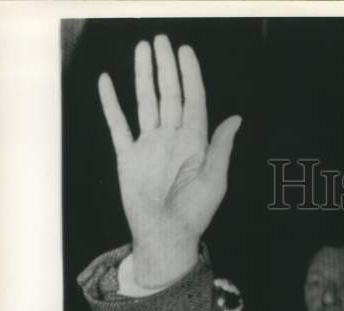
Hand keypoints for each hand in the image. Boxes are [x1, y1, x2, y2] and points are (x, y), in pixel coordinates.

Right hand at [98, 35, 241, 286]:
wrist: (165, 237)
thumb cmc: (194, 214)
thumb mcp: (215, 181)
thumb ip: (221, 148)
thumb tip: (235, 119)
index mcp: (195, 143)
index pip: (193, 100)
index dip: (190, 76)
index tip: (186, 51)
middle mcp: (172, 139)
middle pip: (169, 94)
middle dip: (166, 67)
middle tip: (161, 40)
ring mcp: (149, 146)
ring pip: (145, 102)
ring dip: (143, 76)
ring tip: (142, 49)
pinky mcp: (128, 156)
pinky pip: (118, 124)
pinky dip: (111, 103)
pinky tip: (107, 82)